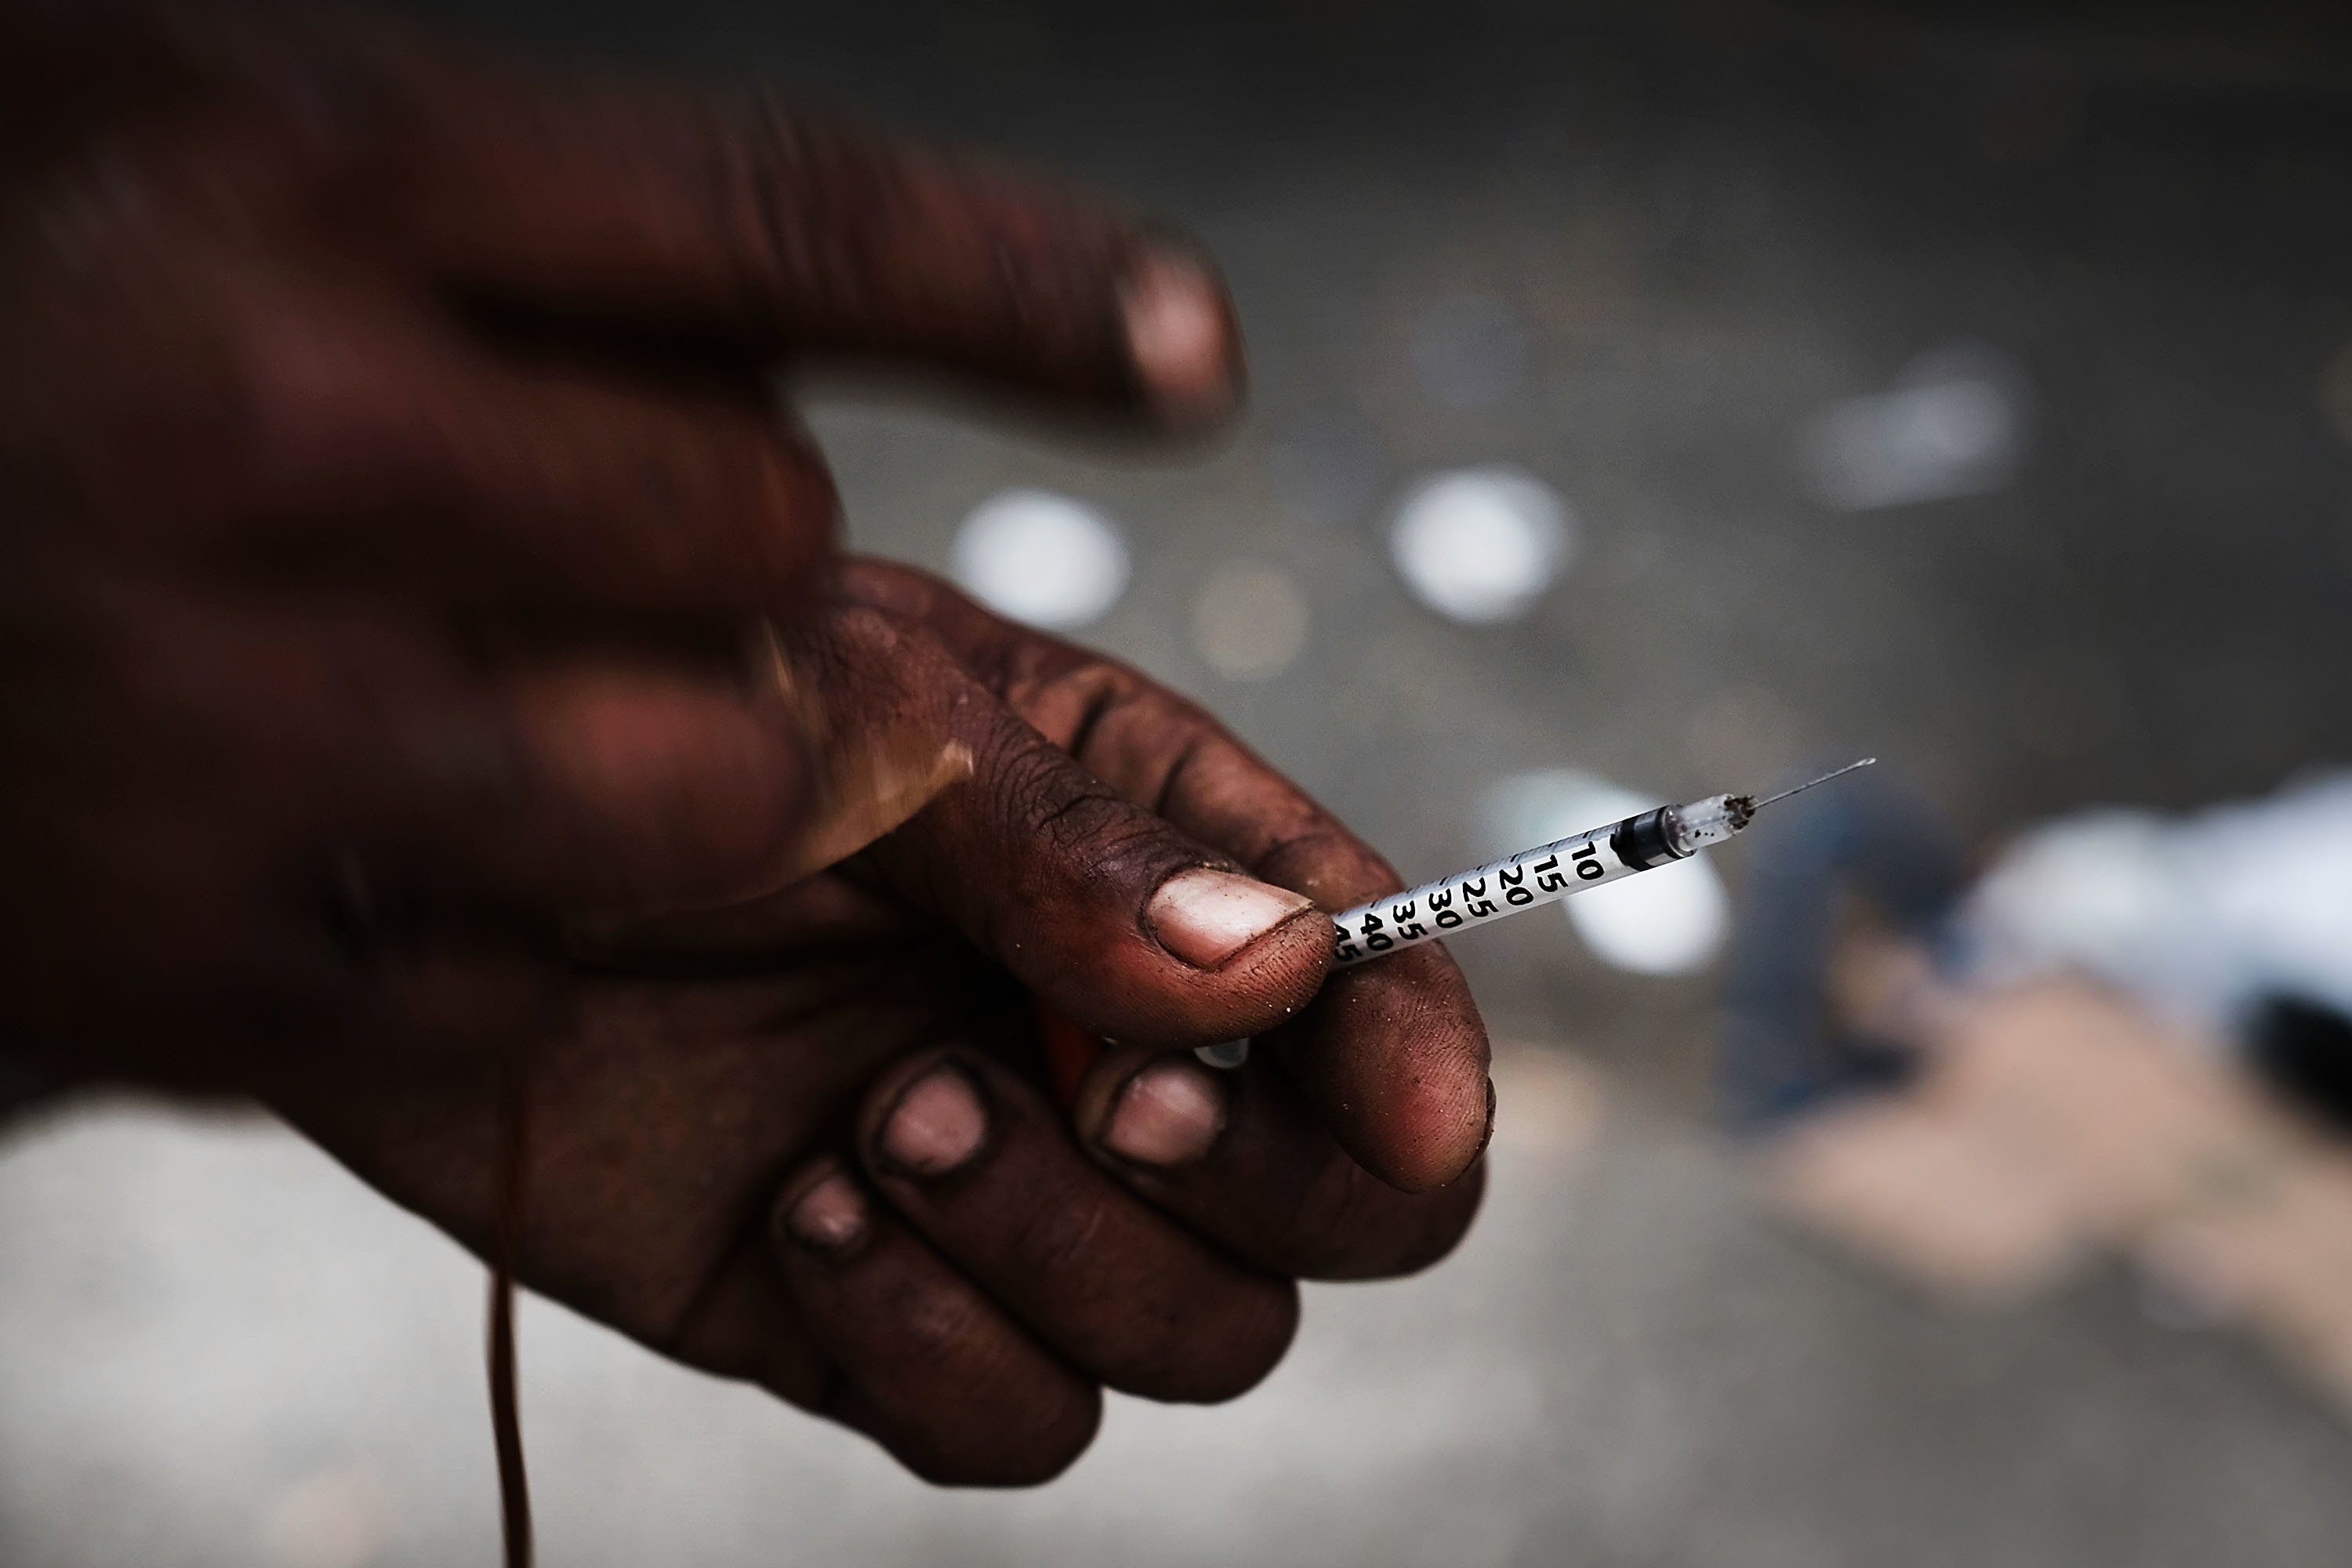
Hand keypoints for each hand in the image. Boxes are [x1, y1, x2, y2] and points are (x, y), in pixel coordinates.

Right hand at [0, 3, 1237, 1083]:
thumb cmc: (10, 280)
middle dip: (738, 546)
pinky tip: (354, 815)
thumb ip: (522, 226)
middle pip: (760, 533)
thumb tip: (800, 336)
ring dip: (680, 749)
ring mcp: (227, 723)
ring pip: (705, 785)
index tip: (1192, 351)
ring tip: (503, 681)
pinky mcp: (192, 962)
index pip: (773, 224)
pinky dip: (503, 910)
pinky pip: (526, 966)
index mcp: (302, 174)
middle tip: (595, 524)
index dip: (1015, 286)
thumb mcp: (227, 139)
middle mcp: (272, 435)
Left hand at [263, 561, 1490, 1484]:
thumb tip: (1290, 972)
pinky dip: (939, 1351)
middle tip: (1103, 1090)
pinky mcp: (874, 1307)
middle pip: (1341, 1212)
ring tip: (885, 1114)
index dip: (1420, 1063)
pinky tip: (803, 1209)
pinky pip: (1012, 1428)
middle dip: (1245, 1177)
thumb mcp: (864, 722)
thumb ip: (1078, 854)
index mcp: (1155, 855)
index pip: (1378, 988)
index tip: (1403, 1111)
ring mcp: (1006, 1183)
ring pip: (1195, 1339)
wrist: (384, 855)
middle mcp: (1109, 1031)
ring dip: (1069, 1255)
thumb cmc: (626, 713)